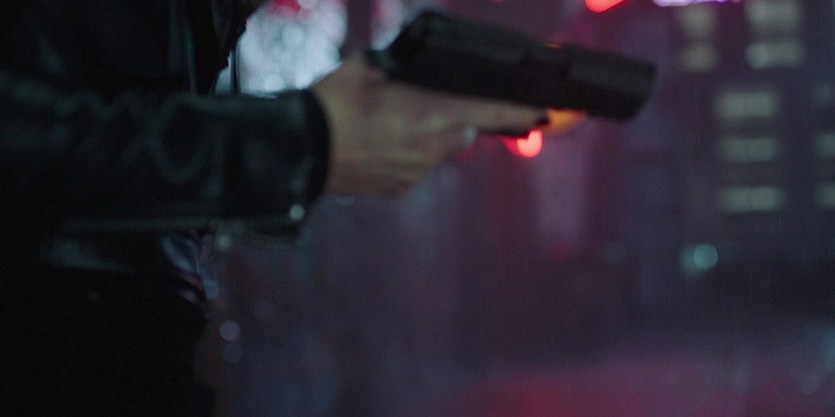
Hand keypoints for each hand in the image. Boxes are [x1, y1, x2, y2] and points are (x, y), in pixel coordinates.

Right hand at [311, 55, 546, 196]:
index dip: (520, 112)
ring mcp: (417, 173)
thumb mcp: (370, 67)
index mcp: (432, 114)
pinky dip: (408, 155)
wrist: (302, 151)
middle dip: (453, 116)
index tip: (542, 111)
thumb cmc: (335, 104)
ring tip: (390, 124)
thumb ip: (404, 65)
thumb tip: (416, 61)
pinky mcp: (401, 188)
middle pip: (463, 131)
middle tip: (422, 104)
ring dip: (428, 136)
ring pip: (440, 150)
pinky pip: (418, 167)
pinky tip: (380, 144)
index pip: (490, 113)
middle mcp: (433, 148)